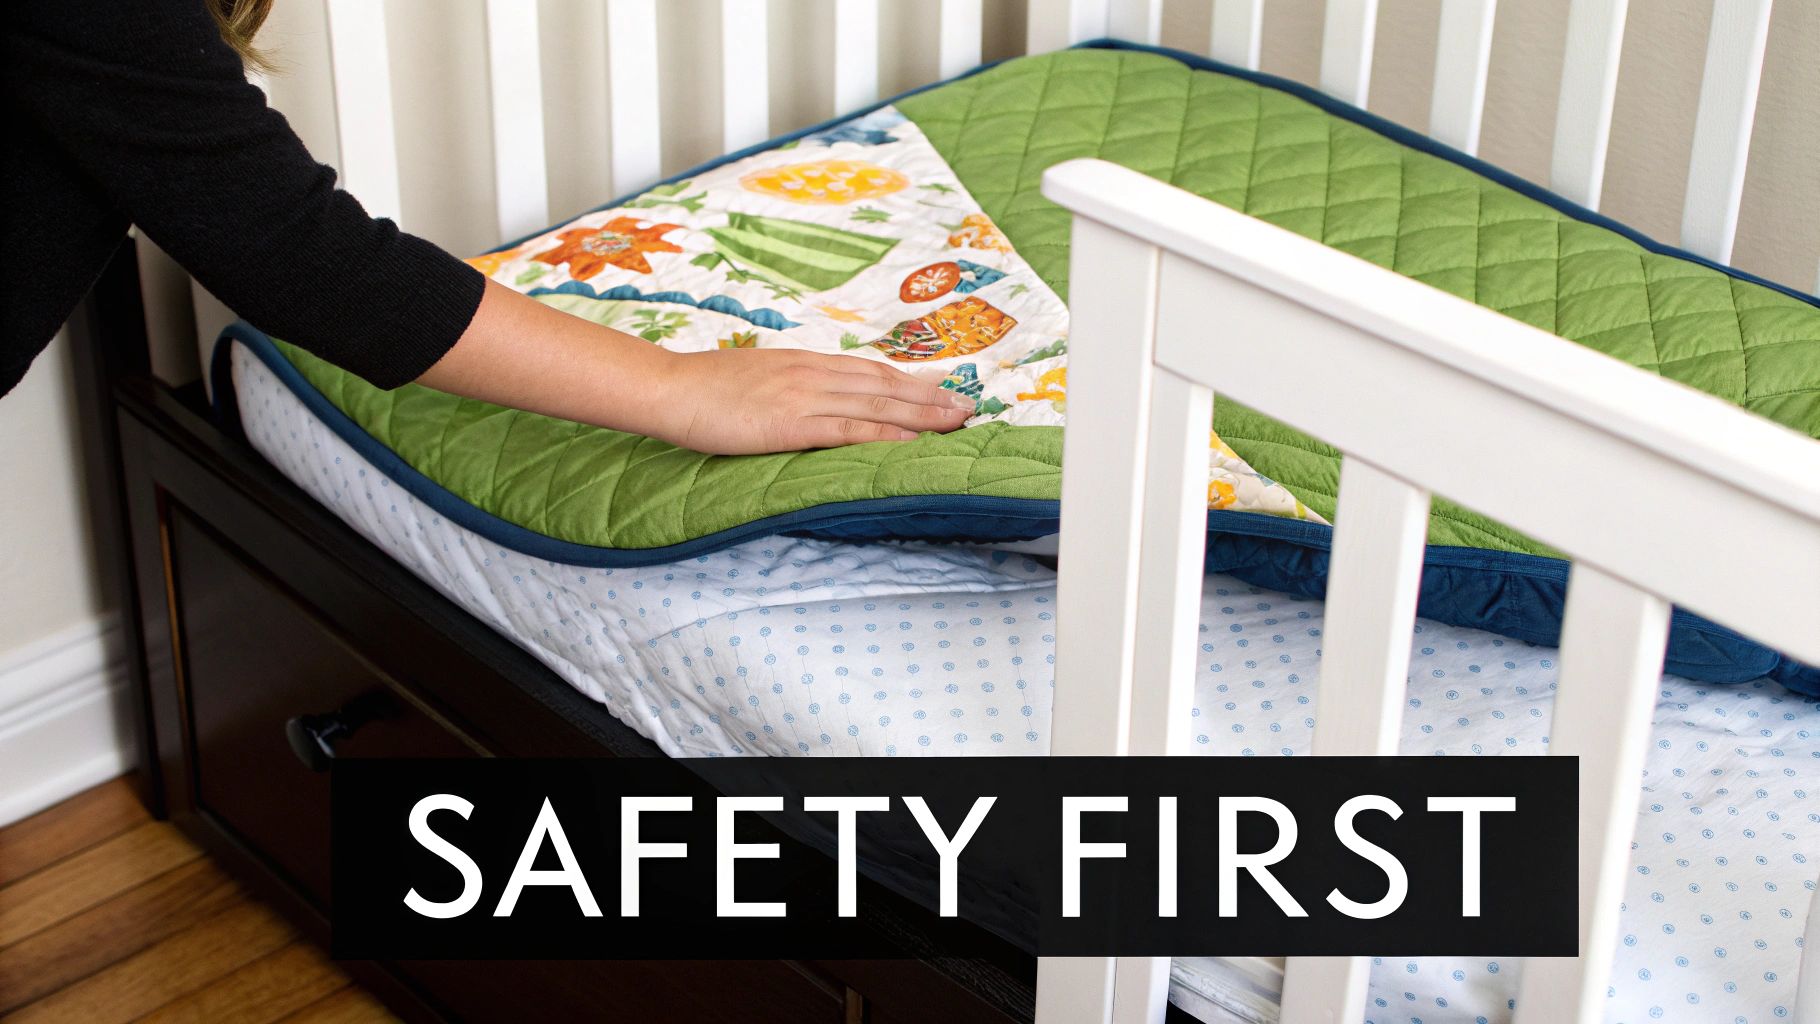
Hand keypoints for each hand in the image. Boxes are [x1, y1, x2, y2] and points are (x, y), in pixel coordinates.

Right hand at [416, 280, 973, 455]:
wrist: (668, 388)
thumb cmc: (702, 388)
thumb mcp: (753, 378)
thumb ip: (786, 387)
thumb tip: (808, 400)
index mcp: (803, 363)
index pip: (868, 371)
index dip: (908, 380)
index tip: (941, 386)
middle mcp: (812, 374)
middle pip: (883, 383)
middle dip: (930, 394)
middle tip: (969, 404)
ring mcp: (805, 396)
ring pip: (877, 402)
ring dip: (922, 411)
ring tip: (957, 420)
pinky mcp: (792, 422)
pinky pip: (849, 428)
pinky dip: (886, 432)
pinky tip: (913, 439)